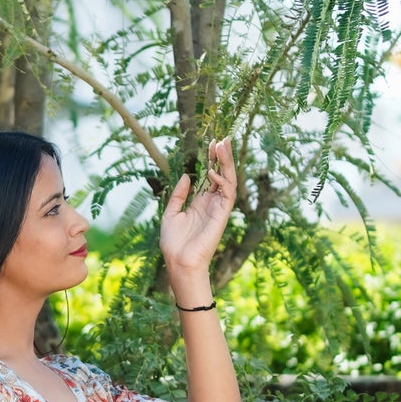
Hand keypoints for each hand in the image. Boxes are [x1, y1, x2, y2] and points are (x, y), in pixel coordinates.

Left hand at [160, 136, 236, 286]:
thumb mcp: (171, 213)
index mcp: (201, 202)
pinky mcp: (222, 216)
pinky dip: (222, 183)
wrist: (178, 262)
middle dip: (223, 157)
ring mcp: (218, 209)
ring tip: (222, 146)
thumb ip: (179, 194)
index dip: (212, 159)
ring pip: (229, 181)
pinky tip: (213, 172)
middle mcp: (212, 204)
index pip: (211, 176)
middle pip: (222, 175)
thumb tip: (186, 175)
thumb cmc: (174, 243)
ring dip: (226, 164)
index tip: (212, 143)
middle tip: (223, 139)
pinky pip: (227, 195)